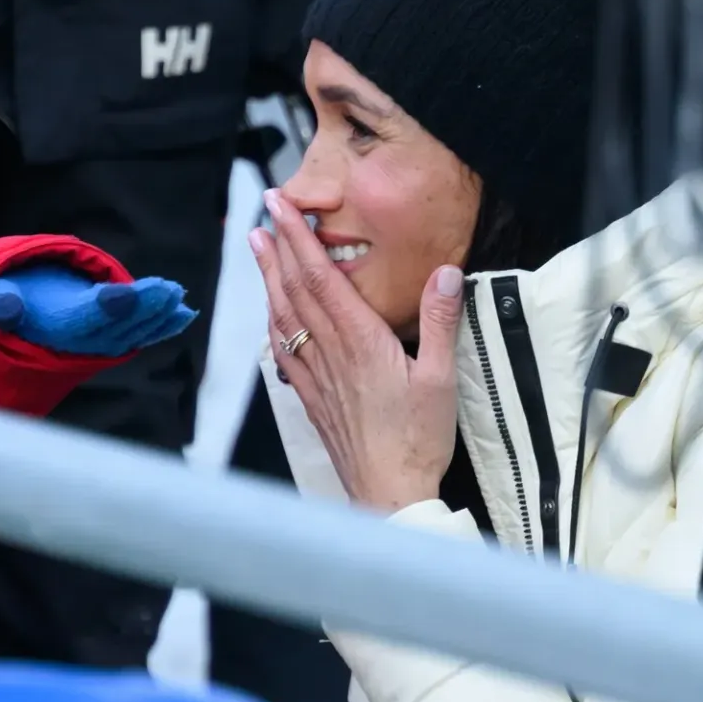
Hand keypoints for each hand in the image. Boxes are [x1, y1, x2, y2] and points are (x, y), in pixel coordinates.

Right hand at [0, 264, 195, 356]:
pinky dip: (164, 325)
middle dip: (143, 307)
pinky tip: (184, 313)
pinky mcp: (116, 337)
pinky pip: (142, 333)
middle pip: (117, 323)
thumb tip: (3, 308)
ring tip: (176, 296)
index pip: (84, 318)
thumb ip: (1, 302)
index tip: (123, 294)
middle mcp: (83, 340)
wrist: (23, 322)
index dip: (104, 307)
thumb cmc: (14, 297)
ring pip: (134, 329)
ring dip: (158, 314)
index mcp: (58, 326)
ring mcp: (102, 341)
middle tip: (167, 289)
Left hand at [251, 190, 462, 511]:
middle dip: (278, 246)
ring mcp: (316, 375)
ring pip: (284, 315)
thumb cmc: (418, 438)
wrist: (390, 493)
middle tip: (264, 210)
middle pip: (295, 289)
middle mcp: (330, 352)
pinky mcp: (312, 396)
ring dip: (268, 277)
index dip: (297, 239)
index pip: (320, 277)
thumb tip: (445, 272)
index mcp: (360, 340)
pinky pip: (284, 350)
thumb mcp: (442, 376)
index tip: (282, 208)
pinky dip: (273, 321)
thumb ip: (440, 321)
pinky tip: (270, 311)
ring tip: (258, 246)